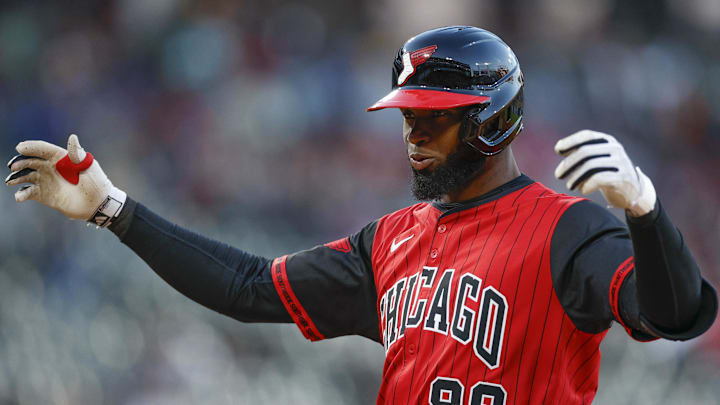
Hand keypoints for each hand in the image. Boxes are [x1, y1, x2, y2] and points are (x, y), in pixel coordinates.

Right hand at [5, 134, 125, 225]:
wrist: (97, 203)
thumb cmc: (95, 181)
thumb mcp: (87, 166)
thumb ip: (76, 153)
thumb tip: (72, 137)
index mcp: (60, 157)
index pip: (42, 149)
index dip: (31, 147)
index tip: (20, 148)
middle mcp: (50, 167)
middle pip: (30, 161)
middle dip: (20, 162)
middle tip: (13, 166)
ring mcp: (46, 181)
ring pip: (25, 176)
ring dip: (16, 177)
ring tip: (11, 181)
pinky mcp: (43, 195)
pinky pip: (28, 193)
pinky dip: (21, 194)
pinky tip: (20, 196)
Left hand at [554, 130, 655, 216]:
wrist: (633, 191)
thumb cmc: (608, 174)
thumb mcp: (597, 160)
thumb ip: (581, 153)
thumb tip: (559, 147)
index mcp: (607, 141)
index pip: (586, 135)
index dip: (570, 141)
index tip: (557, 150)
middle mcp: (615, 148)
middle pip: (585, 152)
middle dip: (568, 164)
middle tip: (558, 175)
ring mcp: (621, 162)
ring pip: (590, 166)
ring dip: (575, 177)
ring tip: (569, 185)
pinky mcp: (623, 177)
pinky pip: (599, 179)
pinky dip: (586, 185)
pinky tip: (582, 190)